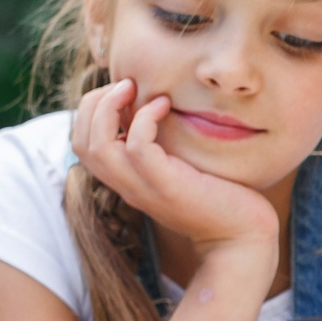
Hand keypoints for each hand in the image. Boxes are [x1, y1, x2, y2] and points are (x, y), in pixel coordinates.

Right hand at [70, 79, 280, 265]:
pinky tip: (165, 105)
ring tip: (133, 87)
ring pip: (98, 145)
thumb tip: (155, 107)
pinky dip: (144, 119)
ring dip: (108, 108)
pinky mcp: (166, 186)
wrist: (240, 237)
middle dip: (93, 103)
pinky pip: (137, 147)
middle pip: (81, 142)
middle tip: (124, 83)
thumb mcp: (180, 166)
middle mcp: (128, 185)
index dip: (90, 111)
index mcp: (126, 179)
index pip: (81, 144)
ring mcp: (144, 188)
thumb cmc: (218, 197)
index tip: (119, 91)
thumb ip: (162, 146)